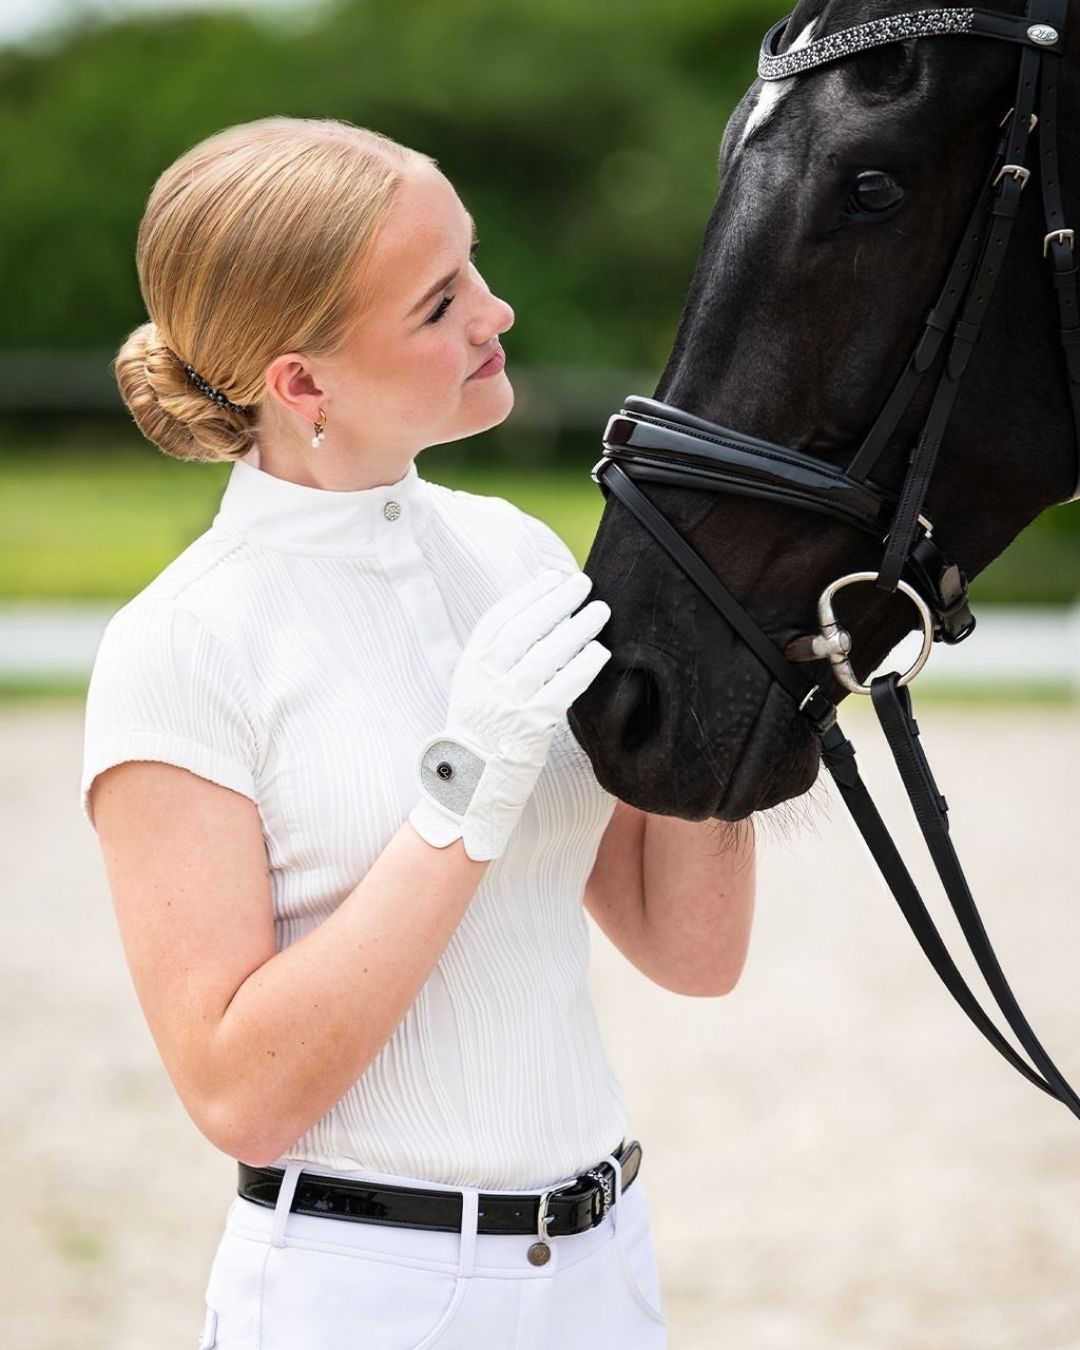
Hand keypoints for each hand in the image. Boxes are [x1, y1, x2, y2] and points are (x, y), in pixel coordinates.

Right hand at [408, 568, 610, 860]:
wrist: (469, 787)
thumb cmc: (478, 737)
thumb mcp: (473, 691)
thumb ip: (495, 661)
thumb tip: (535, 624)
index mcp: (470, 667)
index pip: (499, 619)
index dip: (527, 595)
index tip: (550, 578)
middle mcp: (487, 679)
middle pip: (527, 627)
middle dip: (557, 601)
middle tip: (582, 584)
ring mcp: (509, 701)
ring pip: (548, 653)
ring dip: (577, 627)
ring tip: (600, 611)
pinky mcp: (531, 725)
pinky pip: (563, 687)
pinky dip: (583, 666)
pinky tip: (600, 652)